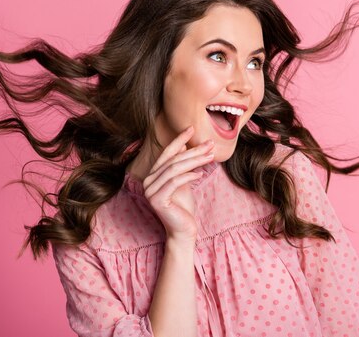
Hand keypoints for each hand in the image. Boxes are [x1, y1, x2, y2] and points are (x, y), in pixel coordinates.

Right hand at [142, 126, 213, 242]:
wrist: (183, 230)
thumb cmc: (184, 206)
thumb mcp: (184, 180)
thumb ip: (182, 164)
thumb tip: (185, 143)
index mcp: (153, 174)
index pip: (167, 153)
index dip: (179, 139)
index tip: (192, 128)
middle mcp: (148, 181)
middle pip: (173, 160)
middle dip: (193, 150)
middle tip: (210, 144)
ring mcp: (150, 191)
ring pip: (174, 169)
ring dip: (194, 160)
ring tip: (210, 156)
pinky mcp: (157, 200)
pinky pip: (174, 182)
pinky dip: (188, 175)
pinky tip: (201, 173)